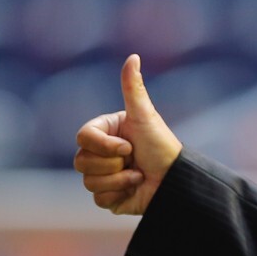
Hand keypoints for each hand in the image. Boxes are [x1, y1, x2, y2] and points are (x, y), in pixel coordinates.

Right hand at [74, 54, 181, 214]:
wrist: (176, 181)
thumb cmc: (161, 145)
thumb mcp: (145, 116)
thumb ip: (134, 88)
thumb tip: (133, 56)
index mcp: (104, 132)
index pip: (82, 137)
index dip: (104, 145)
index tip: (128, 146)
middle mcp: (100, 153)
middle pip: (80, 161)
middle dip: (111, 163)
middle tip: (132, 159)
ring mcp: (102, 175)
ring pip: (89, 182)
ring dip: (118, 180)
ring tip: (138, 174)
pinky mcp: (108, 197)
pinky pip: (98, 199)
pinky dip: (119, 194)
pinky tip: (135, 188)